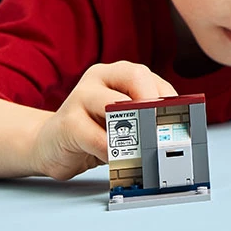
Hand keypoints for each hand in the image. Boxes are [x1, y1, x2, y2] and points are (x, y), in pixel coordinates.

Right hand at [31, 61, 176, 179]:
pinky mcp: (67, 122)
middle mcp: (100, 77)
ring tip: (143, 149)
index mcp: (119, 72)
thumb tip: (173, 131)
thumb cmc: (94, 131)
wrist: (49, 145)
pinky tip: (116, 158)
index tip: (181, 121)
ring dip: (134, 130)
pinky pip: (97, 136)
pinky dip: (112, 150)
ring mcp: (80, 96)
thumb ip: (144, 117)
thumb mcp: (123, 119)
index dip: (170, 100)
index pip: (152, 79)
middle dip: (154, 104)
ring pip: (116, 105)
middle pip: (136, 78)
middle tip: (164, 129)